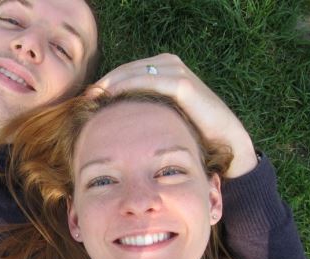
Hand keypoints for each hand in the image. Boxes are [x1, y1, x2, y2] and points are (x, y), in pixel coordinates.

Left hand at [89, 54, 257, 177]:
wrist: (223, 142)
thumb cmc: (188, 133)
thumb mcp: (159, 117)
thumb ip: (141, 110)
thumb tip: (108, 118)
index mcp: (162, 70)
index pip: (125, 71)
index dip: (105, 82)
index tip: (86, 97)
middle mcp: (169, 66)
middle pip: (127, 69)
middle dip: (105, 81)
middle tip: (85, 96)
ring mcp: (177, 72)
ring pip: (135, 72)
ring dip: (113, 82)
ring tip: (94, 96)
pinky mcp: (184, 85)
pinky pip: (151, 81)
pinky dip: (129, 86)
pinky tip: (112, 96)